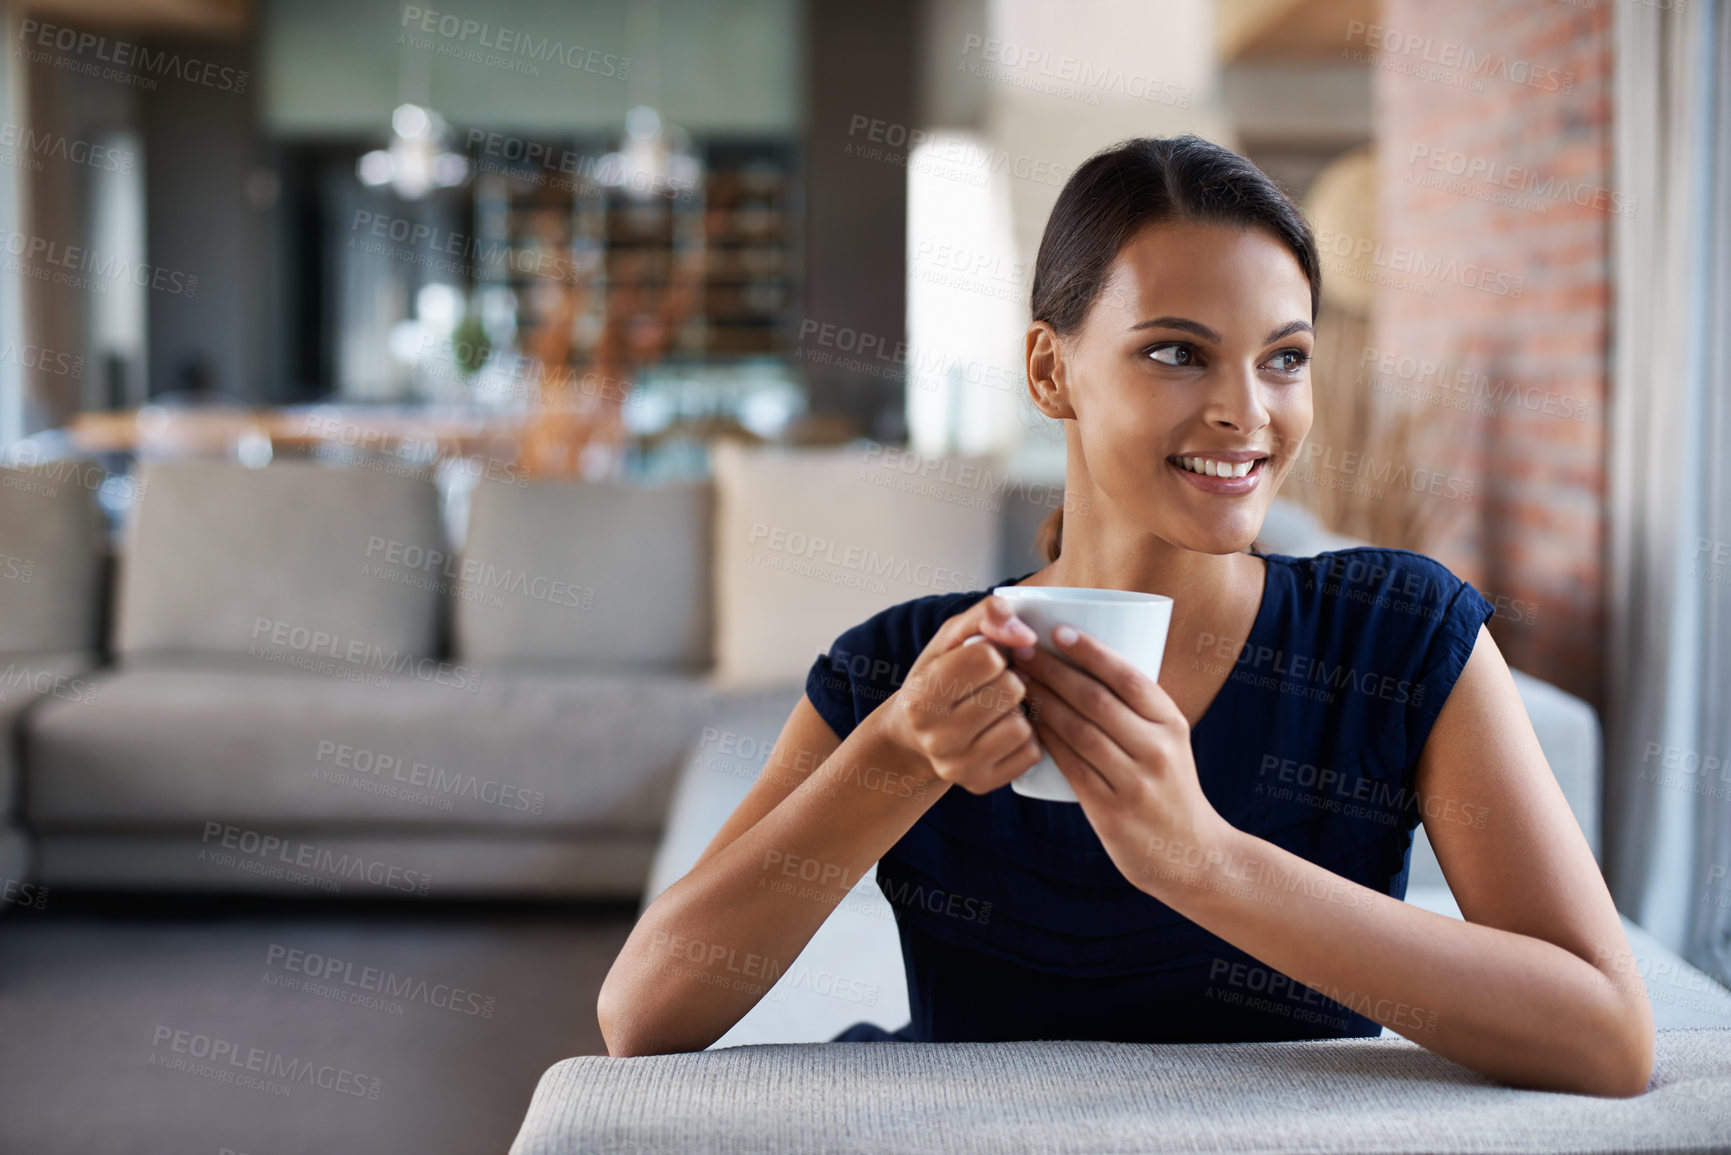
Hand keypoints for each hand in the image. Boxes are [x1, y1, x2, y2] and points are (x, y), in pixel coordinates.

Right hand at [881, 594, 1045, 795]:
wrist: (914, 736)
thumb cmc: (938, 678)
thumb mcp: (951, 638)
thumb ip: (986, 616)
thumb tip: (1024, 633)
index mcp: (922, 695)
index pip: (988, 657)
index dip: (993, 652)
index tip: (982, 660)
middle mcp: (936, 736)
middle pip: (1010, 689)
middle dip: (1010, 679)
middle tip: (993, 684)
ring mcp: (958, 766)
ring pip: (1022, 725)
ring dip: (1018, 710)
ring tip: (998, 708)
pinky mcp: (980, 784)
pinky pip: (1031, 752)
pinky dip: (1025, 738)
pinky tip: (1003, 730)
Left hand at [1011, 626, 1233, 900]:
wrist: (1192, 856)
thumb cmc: (1170, 790)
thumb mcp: (1169, 744)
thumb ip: (1137, 712)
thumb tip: (1085, 664)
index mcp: (1172, 725)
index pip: (1128, 677)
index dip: (1090, 651)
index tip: (1057, 631)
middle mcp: (1156, 749)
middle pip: (1094, 699)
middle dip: (1053, 670)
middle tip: (1021, 650)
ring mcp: (1134, 782)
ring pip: (1077, 730)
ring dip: (1041, 701)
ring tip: (1016, 681)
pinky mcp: (1111, 811)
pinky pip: (1070, 766)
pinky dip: (1045, 741)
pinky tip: (1026, 723)